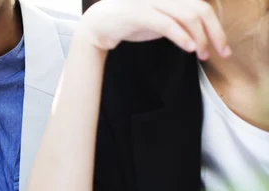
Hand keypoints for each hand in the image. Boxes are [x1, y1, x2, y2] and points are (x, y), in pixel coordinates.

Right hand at [80, 0, 230, 59]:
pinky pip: (168, 24)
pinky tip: (189, 48)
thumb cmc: (130, 23)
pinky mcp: (140, 13)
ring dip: (200, 38)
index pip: (203, 6)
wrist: (98, 24)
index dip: (218, 26)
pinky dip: (182, 36)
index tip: (222, 46)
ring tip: (202, 54)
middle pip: (201, 9)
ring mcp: (152, 2)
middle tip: (222, 53)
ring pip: (188, 16)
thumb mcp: (160, 19)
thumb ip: (179, 20)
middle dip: (216, 33)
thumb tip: (203, 33)